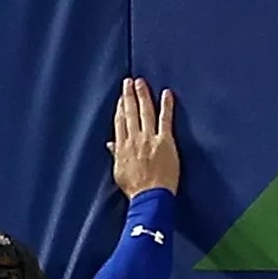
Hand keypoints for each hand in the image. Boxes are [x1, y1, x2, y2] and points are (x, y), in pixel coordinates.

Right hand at [108, 76, 179, 196]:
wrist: (149, 197)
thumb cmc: (135, 189)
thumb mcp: (119, 172)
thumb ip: (116, 155)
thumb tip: (110, 144)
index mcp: (122, 147)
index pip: (120, 122)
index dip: (121, 108)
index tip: (121, 97)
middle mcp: (134, 139)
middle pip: (130, 112)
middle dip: (129, 95)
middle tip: (129, 81)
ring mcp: (149, 139)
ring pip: (145, 112)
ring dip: (143, 95)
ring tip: (141, 82)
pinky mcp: (164, 141)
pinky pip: (165, 119)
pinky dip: (166, 105)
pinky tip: (167, 93)